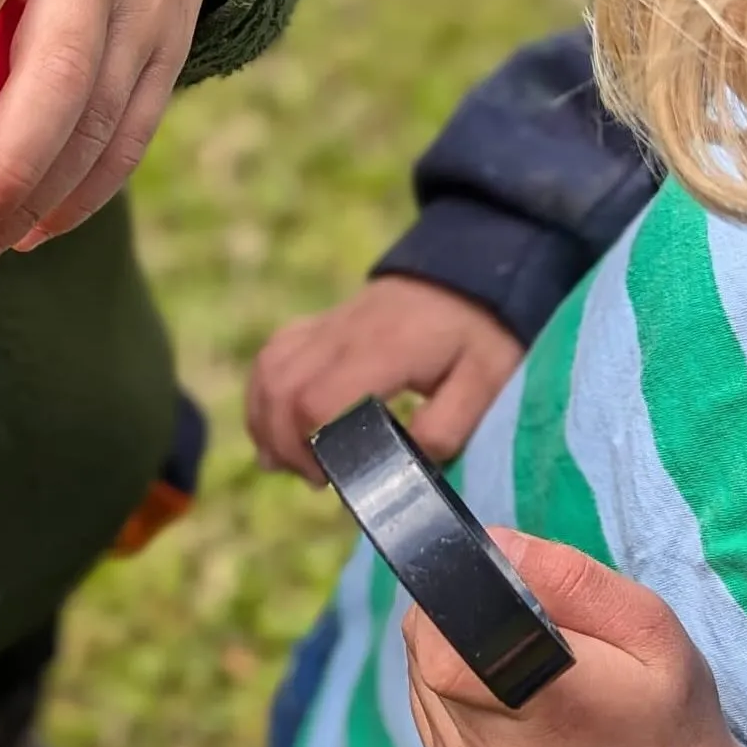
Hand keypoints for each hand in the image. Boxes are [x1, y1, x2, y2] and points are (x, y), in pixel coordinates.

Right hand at [247, 277, 522, 482]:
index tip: (332, 478)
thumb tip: (400, 462)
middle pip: (281, 391)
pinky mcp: (314, 326)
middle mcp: (342, 335)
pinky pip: (269, 359)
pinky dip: (261, 397)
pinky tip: (274, 427)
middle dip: (284, 445)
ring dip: (266, 424)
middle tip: (316, 478)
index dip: (312, 447)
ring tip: (289, 460)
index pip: (318, 401)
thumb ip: (446, 428)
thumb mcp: (485, 384)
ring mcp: (323, 327)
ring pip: (267, 373)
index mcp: (383, 351)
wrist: (469, 269)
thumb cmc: (480, 334)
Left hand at [404, 528, 746, 746]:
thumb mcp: (649, 627)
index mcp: (553, 711)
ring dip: (452, 637)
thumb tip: (495, 543)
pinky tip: (497, 676)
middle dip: (457, 604)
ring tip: (513, 646)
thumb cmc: (667, 711)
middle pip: (428, 644)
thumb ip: (570, 578)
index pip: (453, 647)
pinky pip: (424, 693)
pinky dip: (450, 669)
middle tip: (515, 608)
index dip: (461, 593)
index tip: (498, 579)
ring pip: (419, 663)